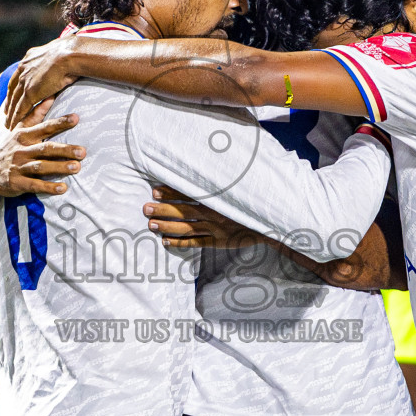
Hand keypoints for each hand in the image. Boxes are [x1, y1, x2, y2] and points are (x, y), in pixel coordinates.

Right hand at [0, 110, 84, 196]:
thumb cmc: (9, 149)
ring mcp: (17, 167)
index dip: (60, 123)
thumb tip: (50, 97)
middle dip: (65, 149)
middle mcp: (21, 150)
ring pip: (41, 166)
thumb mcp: (18, 131)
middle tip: (83, 151)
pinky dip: (48, 187)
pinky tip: (63, 188)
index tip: (76, 118)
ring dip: (59, 167)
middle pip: (45, 148)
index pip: (44, 127)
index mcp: (24, 136)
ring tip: (77, 167)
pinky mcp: (15, 182)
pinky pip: (34, 185)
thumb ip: (35, 116)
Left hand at [3, 37, 81, 123]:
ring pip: (14, 101)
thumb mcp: (59, 52)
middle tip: (5, 111)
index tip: (13, 94)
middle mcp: (23, 69)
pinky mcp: (30, 93)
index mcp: (29, 58)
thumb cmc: (71, 53)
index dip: (15, 86)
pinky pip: (20, 108)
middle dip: (9, 100)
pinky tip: (13, 125)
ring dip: (10, 113)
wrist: (68, 55)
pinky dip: (15, 118)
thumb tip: (65, 53)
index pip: (19, 75)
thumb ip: (57, 56)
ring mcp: (25, 81)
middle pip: (13, 88)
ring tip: (7, 122)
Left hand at [144, 186, 260, 248]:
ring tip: (150, 225)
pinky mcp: (218, 242)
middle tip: (145, 208)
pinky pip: (196, 243)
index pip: (189, 194)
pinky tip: (166, 241)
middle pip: (183, 212)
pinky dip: (180, 243)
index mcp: (216, 199)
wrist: (270, 223)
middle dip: (163, 210)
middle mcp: (213, 214)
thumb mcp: (236, 190)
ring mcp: (215, 229)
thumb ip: (218, 185)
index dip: (171, 192)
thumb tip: (201, 172)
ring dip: (167, 226)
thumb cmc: (250, 204)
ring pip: (186, 228)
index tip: (154, 190)